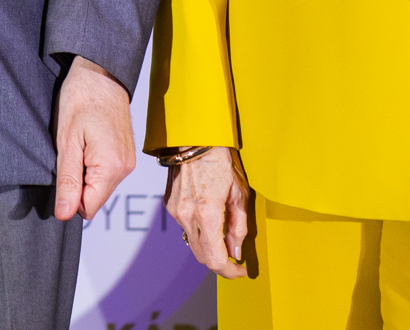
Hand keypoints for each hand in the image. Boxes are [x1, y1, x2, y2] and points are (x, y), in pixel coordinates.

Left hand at [52, 56, 136, 220]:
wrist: (101, 72)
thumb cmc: (81, 99)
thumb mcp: (67, 141)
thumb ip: (68, 180)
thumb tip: (64, 214)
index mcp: (112, 168)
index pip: (88, 208)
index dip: (69, 197)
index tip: (61, 171)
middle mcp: (125, 169)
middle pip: (94, 198)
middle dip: (76, 184)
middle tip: (68, 153)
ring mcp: (127, 162)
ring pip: (99, 186)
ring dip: (83, 172)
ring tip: (77, 144)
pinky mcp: (125, 154)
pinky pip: (105, 173)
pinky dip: (91, 164)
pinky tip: (86, 142)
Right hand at [164, 146, 249, 278]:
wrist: (195, 139)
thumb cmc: (220, 161)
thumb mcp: (239, 194)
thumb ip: (238, 227)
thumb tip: (236, 251)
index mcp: (207, 214)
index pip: (215, 259)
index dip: (229, 271)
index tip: (239, 270)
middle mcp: (187, 215)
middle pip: (202, 256)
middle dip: (220, 262)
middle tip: (234, 258)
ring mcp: (176, 211)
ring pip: (192, 242)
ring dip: (208, 246)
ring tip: (224, 237)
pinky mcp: (170, 205)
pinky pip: (185, 227)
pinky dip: (198, 231)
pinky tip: (209, 219)